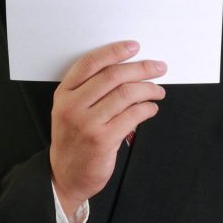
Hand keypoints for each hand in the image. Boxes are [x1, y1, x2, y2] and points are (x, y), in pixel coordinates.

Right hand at [49, 40, 166, 217]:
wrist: (66, 176)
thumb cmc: (74, 140)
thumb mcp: (71, 110)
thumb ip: (91, 90)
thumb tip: (129, 71)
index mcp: (64, 94)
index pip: (90, 63)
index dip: (114, 51)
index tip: (133, 47)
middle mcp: (73, 106)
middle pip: (113, 76)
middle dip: (141, 68)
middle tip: (158, 67)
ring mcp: (87, 123)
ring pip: (126, 94)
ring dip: (149, 89)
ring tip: (158, 90)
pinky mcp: (103, 140)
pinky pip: (133, 116)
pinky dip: (147, 109)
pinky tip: (151, 108)